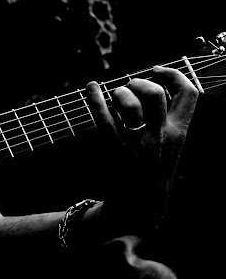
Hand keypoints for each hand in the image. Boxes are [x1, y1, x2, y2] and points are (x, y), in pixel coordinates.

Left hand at [86, 66, 197, 229]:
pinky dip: (94, 98)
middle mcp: (161, 137)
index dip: (173, 74)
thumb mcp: (170, 148)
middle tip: (127, 87)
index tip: (155, 70)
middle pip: (155, 94)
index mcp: (179, 134)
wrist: (139, 208)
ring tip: (112, 95)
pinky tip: (89, 87)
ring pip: (131, 104)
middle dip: (138, 83)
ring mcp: (138, 143)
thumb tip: (150, 90)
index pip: (188, 94)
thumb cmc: (151, 173)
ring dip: (119, 92)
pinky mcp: (115, 150)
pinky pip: (104, 119)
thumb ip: (167, 122)